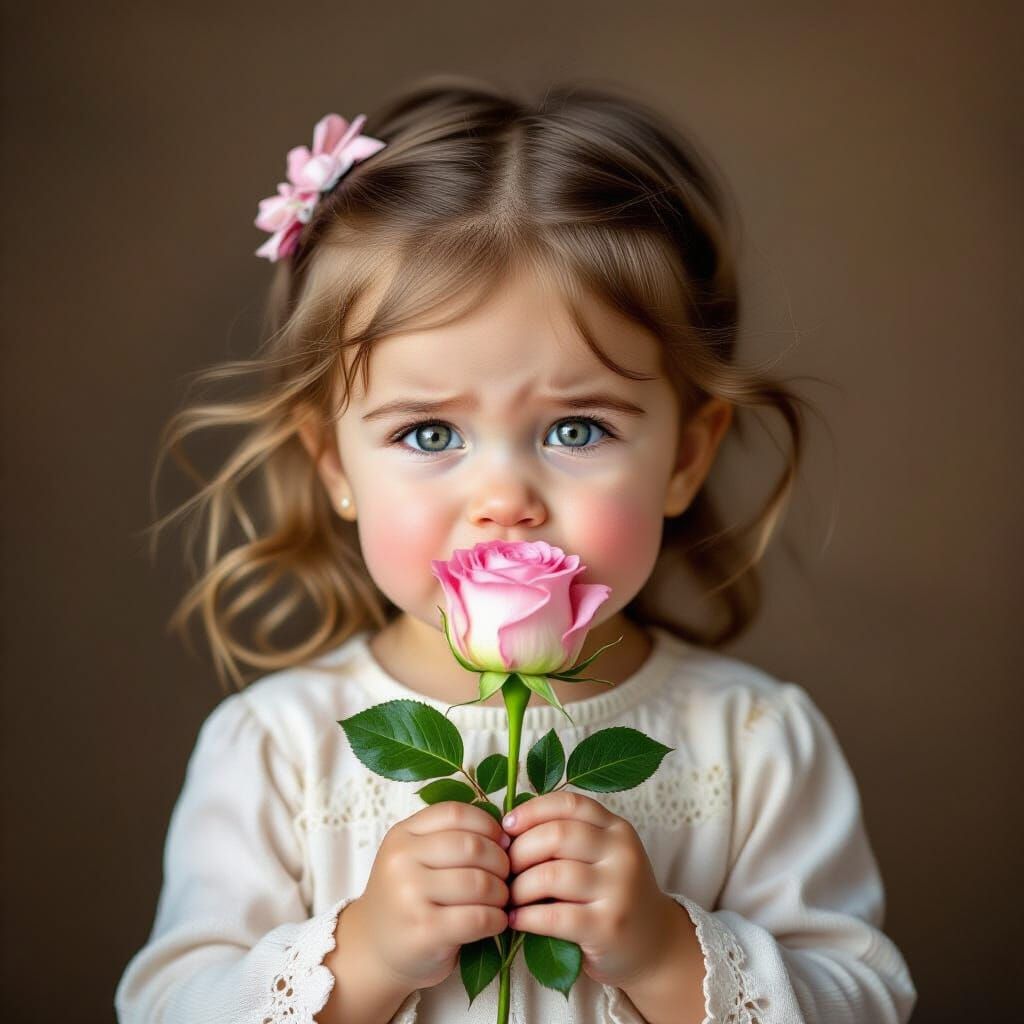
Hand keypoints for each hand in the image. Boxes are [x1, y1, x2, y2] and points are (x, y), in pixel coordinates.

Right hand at [349, 801, 511, 991]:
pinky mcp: (424, 931)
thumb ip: (449, 838)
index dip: (488, 825)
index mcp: (402, 834)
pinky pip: (478, 917)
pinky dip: (497, 919)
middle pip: (471, 846)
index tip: (501, 842)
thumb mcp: (416, 858)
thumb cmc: (408, 899)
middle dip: (500, 861)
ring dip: (501, 892)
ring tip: (500, 899)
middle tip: (506, 875)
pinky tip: (496, 921)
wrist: (374, 951)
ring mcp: (410, 896)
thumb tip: (507, 837)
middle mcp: (401, 860)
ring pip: (478, 882)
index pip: (456, 813)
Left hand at [502, 790, 683, 989]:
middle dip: (520, 850)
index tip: (506, 827)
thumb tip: (507, 829)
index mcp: (617, 828)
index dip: (532, 811)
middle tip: (504, 868)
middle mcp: (622, 853)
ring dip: (520, 886)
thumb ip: (569, 837)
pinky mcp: (608, 927)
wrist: (657, 946)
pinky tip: (516, 920)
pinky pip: (555, 916)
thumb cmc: (612, 895)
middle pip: (557, 835)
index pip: (569, 804)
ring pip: (552, 875)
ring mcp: (618, 890)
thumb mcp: (602, 856)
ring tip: (508, 896)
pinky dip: (527, 917)